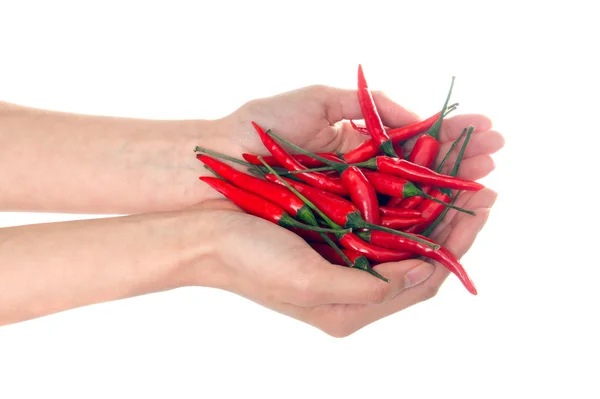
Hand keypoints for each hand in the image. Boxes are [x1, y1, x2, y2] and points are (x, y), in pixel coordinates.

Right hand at [196, 85, 502, 335]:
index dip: (455, 246)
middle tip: (483, 190)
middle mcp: (354, 283)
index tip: (478, 211)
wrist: (205, 233)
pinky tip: (417, 175)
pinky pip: (379, 215)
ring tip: (461, 177)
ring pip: (404, 233)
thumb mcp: (309, 285)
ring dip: (434, 206)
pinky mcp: (332, 229)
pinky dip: (402, 196)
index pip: (421, 279)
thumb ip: (369, 289)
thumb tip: (424, 271)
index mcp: (351, 306)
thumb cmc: (249, 261)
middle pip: (420, 256)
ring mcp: (343, 255)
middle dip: (454, 223)